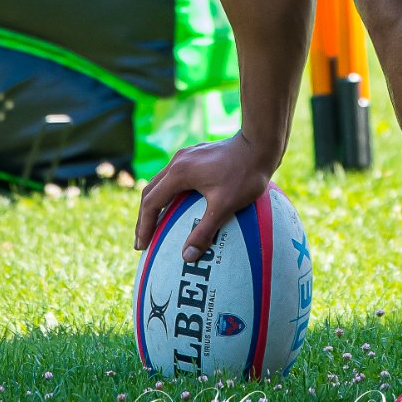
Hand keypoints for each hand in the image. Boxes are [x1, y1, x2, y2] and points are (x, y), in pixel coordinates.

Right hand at [133, 134, 275, 262]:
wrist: (260, 144)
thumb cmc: (244, 175)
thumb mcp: (225, 206)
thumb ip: (204, 231)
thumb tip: (187, 257)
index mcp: (179, 172)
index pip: (151, 202)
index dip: (144, 225)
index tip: (142, 245)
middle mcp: (177, 161)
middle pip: (150, 191)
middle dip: (144, 216)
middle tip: (143, 239)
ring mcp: (186, 155)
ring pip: (161, 182)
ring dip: (155, 203)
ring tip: (156, 224)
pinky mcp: (195, 155)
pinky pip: (174, 176)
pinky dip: (168, 194)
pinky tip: (178, 205)